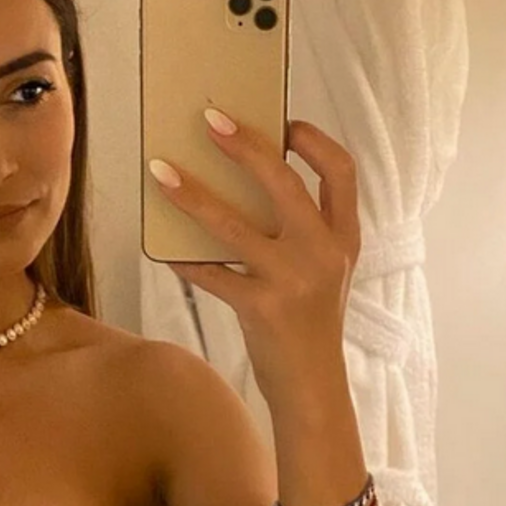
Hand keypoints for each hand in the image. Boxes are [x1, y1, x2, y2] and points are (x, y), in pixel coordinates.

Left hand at [148, 108, 361, 404]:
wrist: (313, 386)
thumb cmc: (308, 321)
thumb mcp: (321, 271)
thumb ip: (300, 231)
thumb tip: (242, 182)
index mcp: (344, 238)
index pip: (342, 171)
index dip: (314, 140)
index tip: (284, 121)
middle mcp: (324, 253)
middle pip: (284, 184)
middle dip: (245, 146)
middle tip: (210, 119)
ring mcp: (293, 280)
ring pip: (233, 225)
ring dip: (192, 196)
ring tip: (161, 173)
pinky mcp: (261, 308)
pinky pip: (210, 273)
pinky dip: (183, 259)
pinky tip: (162, 248)